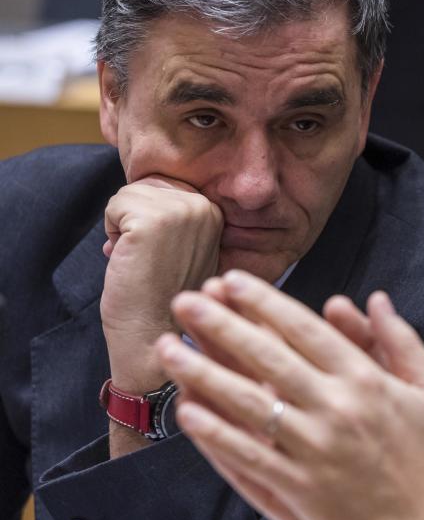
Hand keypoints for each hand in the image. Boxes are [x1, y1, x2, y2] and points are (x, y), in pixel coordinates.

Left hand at [101, 176, 222, 393]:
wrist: (155, 334)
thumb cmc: (161, 294)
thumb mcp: (185, 246)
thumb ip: (178, 216)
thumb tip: (145, 185)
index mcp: (215, 211)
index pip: (164, 185)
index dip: (149, 216)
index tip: (159, 250)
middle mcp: (203, 207)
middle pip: (145, 185)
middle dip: (134, 216)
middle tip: (146, 256)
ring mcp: (179, 213)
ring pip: (128, 194)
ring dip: (121, 225)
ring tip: (139, 258)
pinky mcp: (152, 223)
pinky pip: (114, 205)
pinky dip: (111, 232)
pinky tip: (127, 258)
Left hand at [157, 270, 423, 519]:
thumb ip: (402, 340)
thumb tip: (376, 298)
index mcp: (367, 379)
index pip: (304, 329)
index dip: (264, 302)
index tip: (232, 281)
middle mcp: (337, 408)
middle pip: (267, 357)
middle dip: (220, 323)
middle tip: (185, 299)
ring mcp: (314, 449)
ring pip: (247, 403)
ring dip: (202, 372)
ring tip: (168, 348)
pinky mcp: (298, 487)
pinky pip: (247, 455)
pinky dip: (215, 433)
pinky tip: (186, 410)